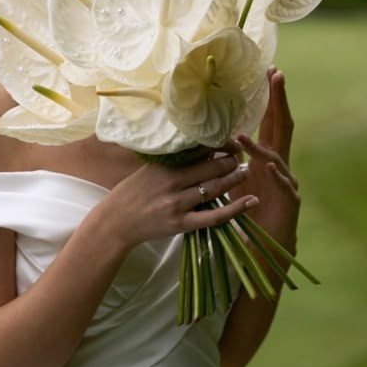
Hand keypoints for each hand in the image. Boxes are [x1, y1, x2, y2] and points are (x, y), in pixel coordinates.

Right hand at [101, 146, 258, 249]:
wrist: (115, 222)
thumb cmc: (131, 193)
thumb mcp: (149, 170)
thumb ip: (172, 161)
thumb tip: (201, 149)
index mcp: (165, 166)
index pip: (199, 150)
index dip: (220, 145)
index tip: (231, 142)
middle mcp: (172, 182)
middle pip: (211, 167)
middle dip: (231, 161)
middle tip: (241, 158)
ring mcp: (177, 204)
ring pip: (215, 188)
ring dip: (234, 178)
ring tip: (245, 172)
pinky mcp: (181, 223)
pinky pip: (213, 217)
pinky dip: (235, 209)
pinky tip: (251, 202)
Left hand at [232, 67, 300, 257]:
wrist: (266, 244)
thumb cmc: (250, 210)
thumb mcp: (235, 179)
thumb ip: (228, 157)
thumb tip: (208, 135)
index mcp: (267, 157)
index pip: (270, 121)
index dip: (270, 98)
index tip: (268, 72)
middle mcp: (280, 165)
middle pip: (282, 126)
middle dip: (279, 101)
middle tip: (277, 75)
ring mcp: (287, 181)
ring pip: (277, 157)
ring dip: (262, 143)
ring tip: (245, 132)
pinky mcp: (290, 201)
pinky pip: (284, 184)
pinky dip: (275, 174)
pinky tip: (267, 165)